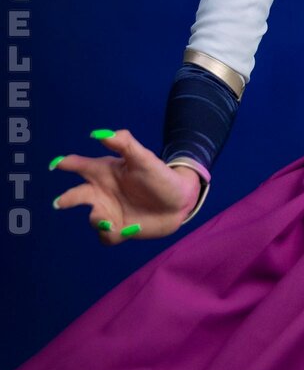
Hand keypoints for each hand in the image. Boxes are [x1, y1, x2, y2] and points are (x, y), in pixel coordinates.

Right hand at [49, 129, 202, 243]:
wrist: (180, 202)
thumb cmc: (160, 176)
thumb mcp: (144, 158)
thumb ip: (124, 143)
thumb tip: (100, 134)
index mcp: (106, 172)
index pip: (81, 166)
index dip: (67, 164)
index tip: (56, 164)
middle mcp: (103, 193)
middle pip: (78, 195)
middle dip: (68, 199)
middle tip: (60, 202)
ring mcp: (110, 212)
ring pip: (92, 219)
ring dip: (97, 220)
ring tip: (108, 219)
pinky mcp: (119, 230)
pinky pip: (106, 236)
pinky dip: (111, 234)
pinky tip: (126, 230)